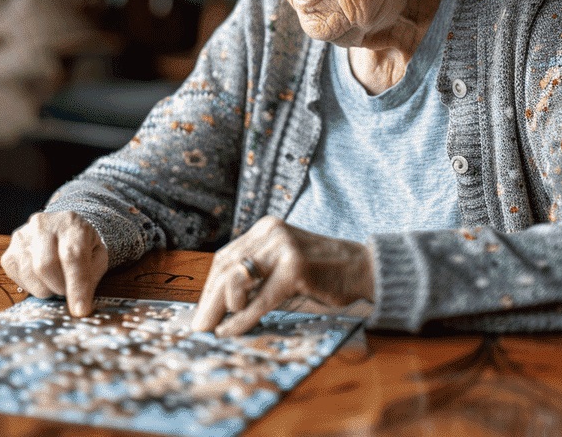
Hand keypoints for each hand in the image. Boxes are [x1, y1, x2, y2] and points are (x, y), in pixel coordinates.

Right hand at [0, 211, 108, 317]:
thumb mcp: (97, 255)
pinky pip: (17, 278)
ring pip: (30, 274)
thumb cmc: (82, 245)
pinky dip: (32, 287)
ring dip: (46, 288)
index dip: (77, 285)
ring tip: (56, 283)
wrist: (61, 229)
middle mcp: (43, 225)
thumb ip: (91, 276)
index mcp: (71, 223)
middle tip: (67, 291)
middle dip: (59, 287)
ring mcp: (22, 237)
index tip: (81, 310)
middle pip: (46, 265)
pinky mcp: (8, 253)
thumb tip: (80, 306)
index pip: (73, 255)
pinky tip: (42, 280)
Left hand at [190, 215, 373, 335]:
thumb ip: (258, 276)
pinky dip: (243, 318)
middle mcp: (270, 232)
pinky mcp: (295, 267)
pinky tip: (231, 331)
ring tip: (212, 329)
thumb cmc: (323, 274)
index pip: (226, 257)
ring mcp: (283, 247)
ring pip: (238, 279)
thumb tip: (224, 306)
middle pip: (227, 267)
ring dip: (220, 308)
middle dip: (209, 300)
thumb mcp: (283, 267)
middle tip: (198, 327)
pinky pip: (261, 298)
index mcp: (265, 229)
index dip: (210, 287)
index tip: (202, 311)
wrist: (363, 268)